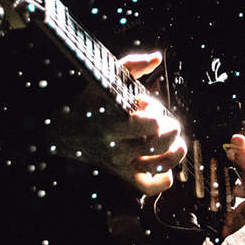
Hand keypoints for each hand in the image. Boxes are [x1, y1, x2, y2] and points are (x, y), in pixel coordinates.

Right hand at [50, 51, 187, 192]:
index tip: (145, 103)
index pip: (148, 123)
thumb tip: (157, 57)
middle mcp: (117, 146)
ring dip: (175, 154)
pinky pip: (148, 187)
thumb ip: (133, 65)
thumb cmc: (92, 101)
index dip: (154, 111)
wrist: (66, 132)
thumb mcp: (107, 78)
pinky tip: (166, 165)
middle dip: (171, 129)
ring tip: (178, 143)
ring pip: (157, 167)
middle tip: (168, 122)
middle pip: (157, 144)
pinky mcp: (124, 175)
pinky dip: (163, 180)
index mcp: (113, 122)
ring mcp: (122, 163)